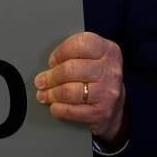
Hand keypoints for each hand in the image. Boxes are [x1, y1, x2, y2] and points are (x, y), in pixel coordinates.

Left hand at [33, 31, 126, 146]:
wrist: (115, 107)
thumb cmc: (98, 78)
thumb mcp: (92, 58)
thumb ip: (74, 55)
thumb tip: (49, 66)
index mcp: (108, 50)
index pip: (79, 44)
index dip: (60, 52)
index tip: (52, 61)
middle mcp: (110, 70)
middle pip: (71, 69)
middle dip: (50, 76)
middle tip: (41, 81)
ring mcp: (108, 92)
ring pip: (69, 91)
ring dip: (51, 94)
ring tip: (44, 94)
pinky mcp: (102, 112)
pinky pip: (72, 110)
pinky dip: (58, 109)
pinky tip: (54, 106)